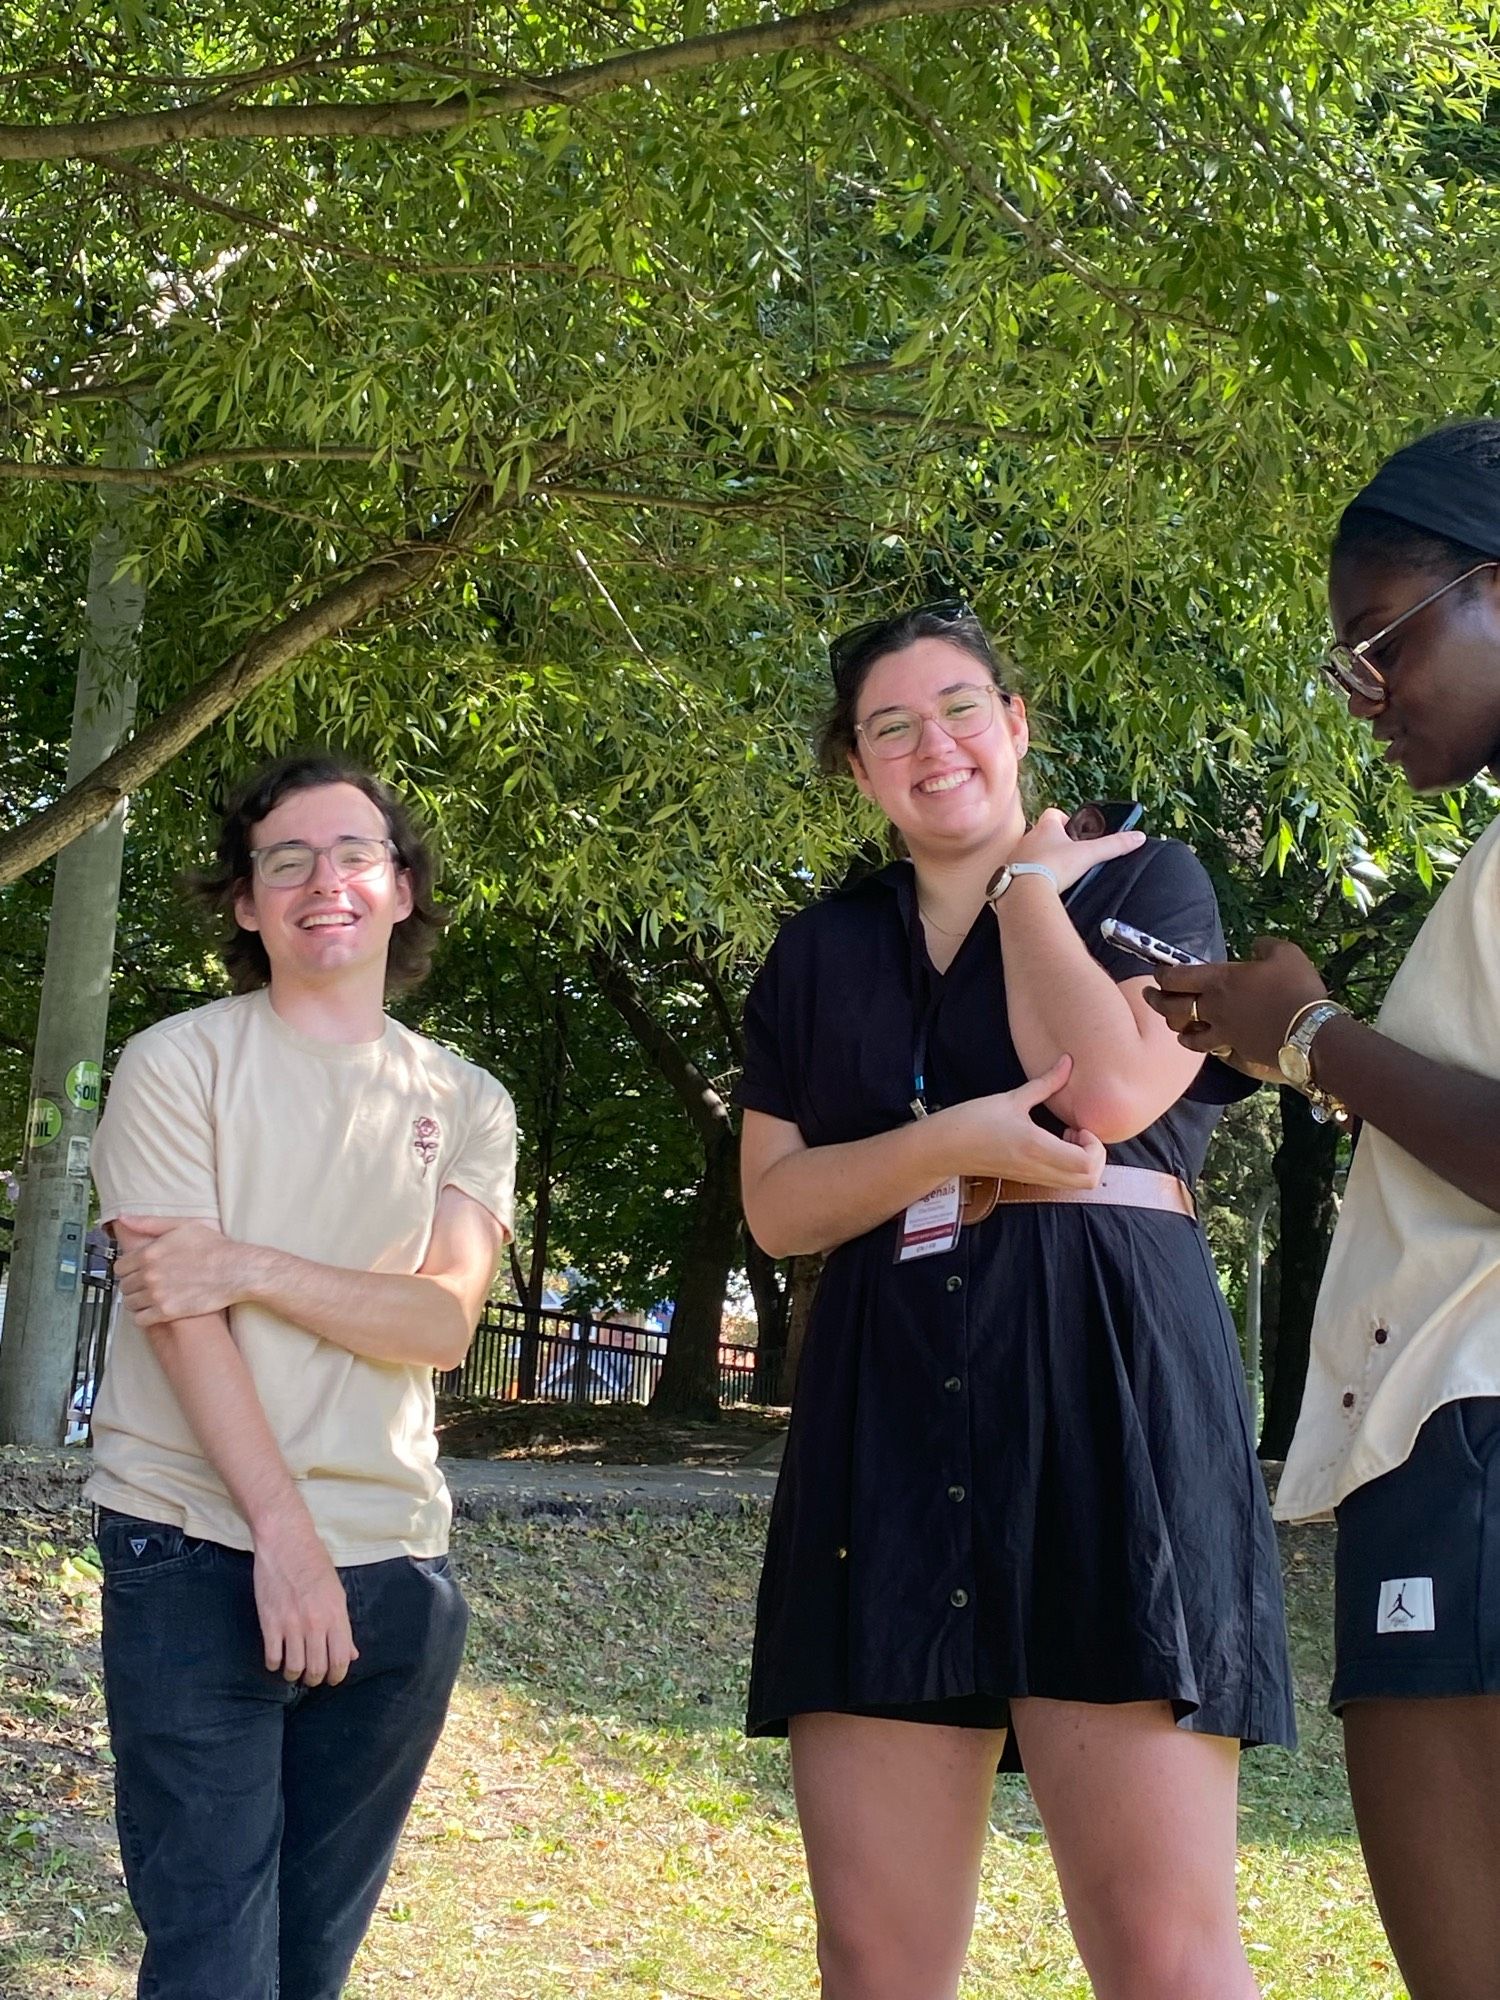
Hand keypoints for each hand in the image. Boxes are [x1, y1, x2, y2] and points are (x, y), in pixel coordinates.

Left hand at [114, 1218, 255, 1326]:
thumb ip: (150, 1223)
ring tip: (151, 1297)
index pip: (119, 1266)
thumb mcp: (183, 1226)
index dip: (128, 1268)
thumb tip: (124, 1218)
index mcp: (149, 1253)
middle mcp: (149, 1275)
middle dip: (133, 1284)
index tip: (136, 1270)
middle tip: (146, 1283)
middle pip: (124, 1285)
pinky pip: (140, 1319)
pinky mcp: (167, 1312)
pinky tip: (154, 1310)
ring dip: (137, 1300)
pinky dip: (143, 1316)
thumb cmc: (215, 1247)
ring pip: (130, 1303)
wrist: (237, 1270)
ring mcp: (157, 1295)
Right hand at [252, 1497, 358, 1687]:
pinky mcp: (270, 1622)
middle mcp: (316, 1623)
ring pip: (294, 1667)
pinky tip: (276, 1659)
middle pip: (317, 1668)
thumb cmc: (314, 1563)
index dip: (337, 1675)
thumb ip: (342, 1626)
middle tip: (312, 1677)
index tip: (332, 1678)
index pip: (341, 1659)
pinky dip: (274, 1664)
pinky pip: (272, 1657)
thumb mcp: (336, 1592)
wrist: (286, 1542)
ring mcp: (291, 1624)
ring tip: (294, 1670)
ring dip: (294, 1674)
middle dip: (315, 1679)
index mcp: (336, 1614)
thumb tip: (351, 1654)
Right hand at [938, 1056, 1106, 1188]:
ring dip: (1084, 1162)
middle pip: (1089, 1180)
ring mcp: (1033, 1178)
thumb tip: (1068, 1062)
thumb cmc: (973, 1121)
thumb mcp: (1011, 1098)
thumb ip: (1045, 1083)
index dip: (1095, 1146)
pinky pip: (1062, 1181)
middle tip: (1080, 1133)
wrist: (944, 1148)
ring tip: (1069, 1138)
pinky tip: (1055, 1143)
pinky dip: (1070, 1166)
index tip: (1079, 1125)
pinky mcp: (1027, 1179)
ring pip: (1077, 1184)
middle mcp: (1038, 1168)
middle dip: (1096, 1157)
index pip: (1086, 1163)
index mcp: (1036, 1147)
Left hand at [1008, 807, 1146, 896]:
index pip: (1053, 814)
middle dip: (1052, 842)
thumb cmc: (1054, 867)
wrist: (1024, 891)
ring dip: (1038, 860)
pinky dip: (1026, 877)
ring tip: (1052, 875)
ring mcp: (1014, 857)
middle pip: (1040, 834)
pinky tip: (1037, 888)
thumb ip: (1113, 846)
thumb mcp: (1088, 855)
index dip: (1064, 819)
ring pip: (1027, 853)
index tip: (1073, 830)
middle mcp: (1026, 839)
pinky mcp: (1006, 875)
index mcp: (1045, 828)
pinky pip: (1017, 872)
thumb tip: (1138, 837)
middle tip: (1066, 856)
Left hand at [1143, 938, 1328, 1069]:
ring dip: (1176, 1027)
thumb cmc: (1297, 988)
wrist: (1313, 1033)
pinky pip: (1210, 1049)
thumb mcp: (1285, 953)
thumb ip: (1265, 946)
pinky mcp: (1235, 1051)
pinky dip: (1202, 1045)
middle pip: (1170, 1007)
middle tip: (1148, 995)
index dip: (1162, 973)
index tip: (1157, 971)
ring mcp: (1222, 1033)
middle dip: (1155, 1000)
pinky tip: (1204, 1042)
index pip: (1176, 977)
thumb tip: (1257, 945)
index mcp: (1219, 980)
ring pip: (1184, 1034)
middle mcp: (1213, 1008)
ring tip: (1174, 1022)